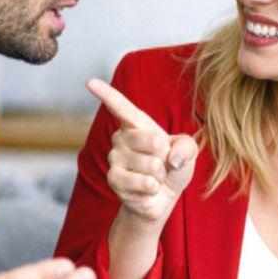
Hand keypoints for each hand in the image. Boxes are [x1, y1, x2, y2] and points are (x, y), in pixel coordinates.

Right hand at [86, 78, 197, 225]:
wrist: (163, 197)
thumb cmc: (173, 167)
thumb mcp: (187, 151)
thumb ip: (187, 146)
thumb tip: (171, 159)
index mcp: (137, 124)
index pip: (121, 107)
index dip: (106, 94)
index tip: (90, 81)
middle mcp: (120, 138)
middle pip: (153, 140)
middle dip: (166, 156)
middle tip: (161, 163)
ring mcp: (114, 158)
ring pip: (152, 165)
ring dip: (161, 175)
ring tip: (154, 177)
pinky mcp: (113, 179)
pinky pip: (145, 183)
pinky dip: (154, 188)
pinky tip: (148, 189)